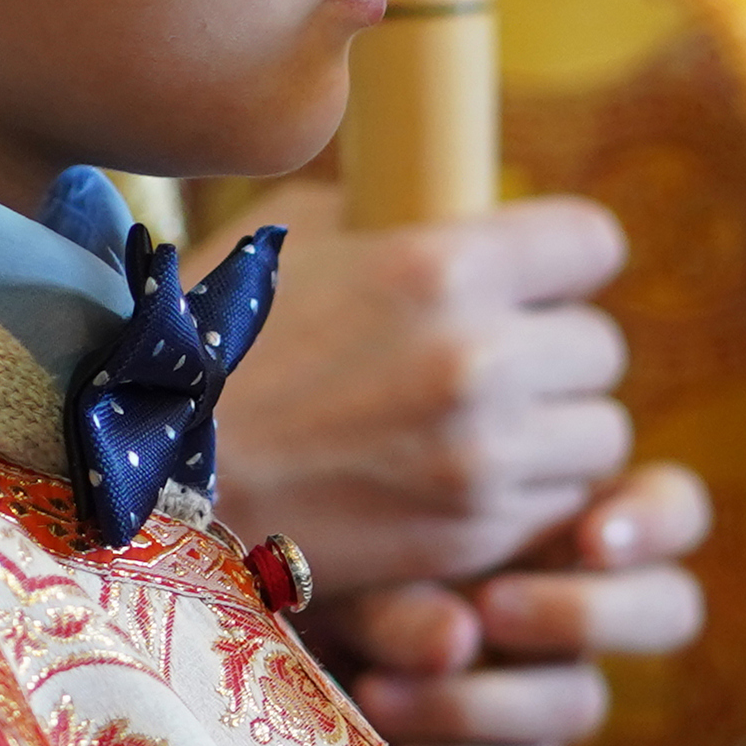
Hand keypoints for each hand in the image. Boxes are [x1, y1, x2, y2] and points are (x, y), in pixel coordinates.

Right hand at [204, 185, 637, 593]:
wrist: (145, 478)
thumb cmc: (210, 340)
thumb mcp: (294, 237)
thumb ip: (394, 219)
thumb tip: (460, 206)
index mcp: (442, 268)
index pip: (593, 244)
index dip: (570, 258)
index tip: (545, 273)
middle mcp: (478, 363)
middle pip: (600, 348)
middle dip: (557, 352)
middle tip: (501, 361)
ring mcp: (480, 462)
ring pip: (597, 438)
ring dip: (553, 432)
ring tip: (486, 428)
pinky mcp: (469, 539)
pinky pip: (555, 508)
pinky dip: (524, 499)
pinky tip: (459, 483)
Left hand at [322, 463, 711, 745]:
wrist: (251, 653)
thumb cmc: (313, 565)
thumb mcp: (346, 554)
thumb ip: (404, 583)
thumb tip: (458, 638)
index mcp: (560, 521)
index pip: (668, 507)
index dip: (656, 519)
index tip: (594, 533)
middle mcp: (577, 608)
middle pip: (671, 609)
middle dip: (590, 613)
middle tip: (494, 609)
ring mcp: (551, 694)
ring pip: (581, 702)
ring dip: (483, 698)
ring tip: (381, 689)